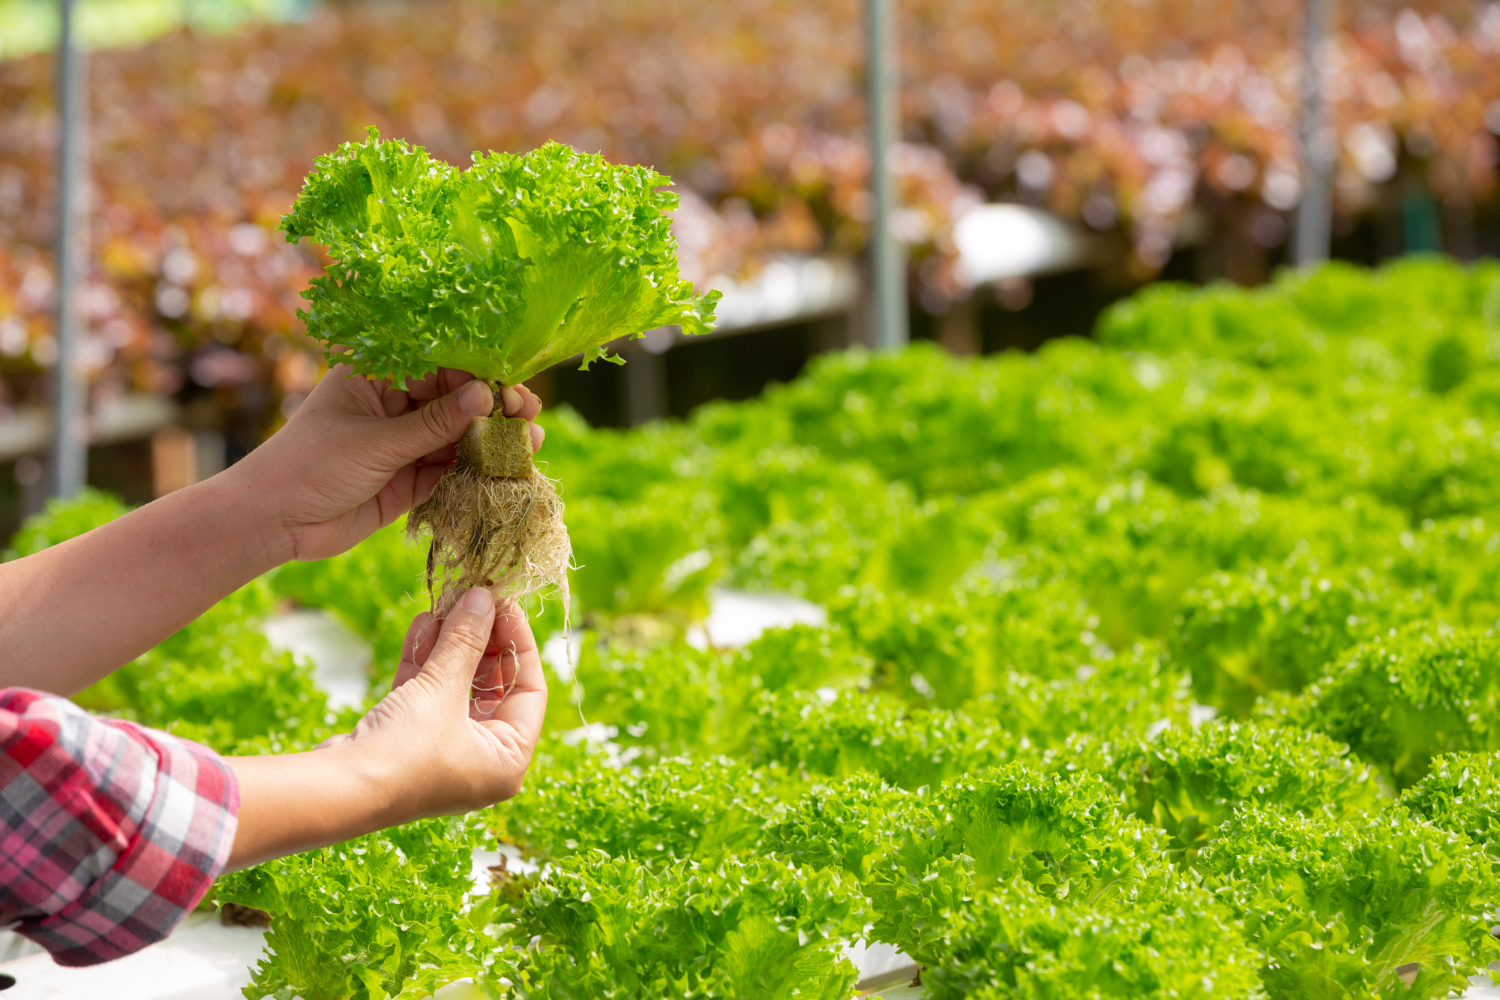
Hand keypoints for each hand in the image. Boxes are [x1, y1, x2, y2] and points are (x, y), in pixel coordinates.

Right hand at [225, 589, 546, 869]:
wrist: (335, 792)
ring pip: (456, 686)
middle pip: (493, 685)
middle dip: (481, 639)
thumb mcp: (442, 689)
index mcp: (507, 759)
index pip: (531, 690)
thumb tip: (484, 597)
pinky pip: (426, 694)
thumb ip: (466, 640)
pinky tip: (422, 623)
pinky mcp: (408, 742)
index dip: (520, 642)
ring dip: (451, 644)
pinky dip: (425, 661)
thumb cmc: (404, 751)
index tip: (506, 604)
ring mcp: (443, 752)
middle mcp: (481, 760)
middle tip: (475, 598)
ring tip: (447, 602)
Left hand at [234, 365, 545, 561]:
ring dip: (492, 441)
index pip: (438, 366)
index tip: (509, 387)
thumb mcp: (375, 442)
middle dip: (493, 408)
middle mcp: (393, 405)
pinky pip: (450, 470)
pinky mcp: (408, 479)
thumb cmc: (309, 466)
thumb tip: (485, 396)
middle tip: (528, 414)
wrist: (273, 523)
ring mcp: (402, 443)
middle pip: (455, 400)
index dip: (478, 375)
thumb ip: (434, 424)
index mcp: (377, 377)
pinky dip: (477, 471)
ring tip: (530, 442)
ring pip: (458, 436)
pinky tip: (507, 469)